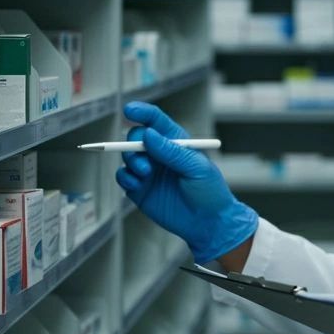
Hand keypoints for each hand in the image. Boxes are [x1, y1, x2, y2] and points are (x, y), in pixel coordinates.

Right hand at [115, 101, 258, 263]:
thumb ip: (172, 151)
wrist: (208, 223)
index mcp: (176, 143)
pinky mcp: (140, 190)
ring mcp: (148, 172)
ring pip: (127, 157)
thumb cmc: (209, 192)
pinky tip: (136, 184)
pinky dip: (125, 177)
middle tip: (145, 160)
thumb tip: (148, 134)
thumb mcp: (196, 168)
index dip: (143, 113)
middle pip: (136, 138)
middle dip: (134, 144)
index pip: (156, 121)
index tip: (130, 110)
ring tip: (145, 173)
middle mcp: (160, 155)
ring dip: (131, 161)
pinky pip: (123, 177)